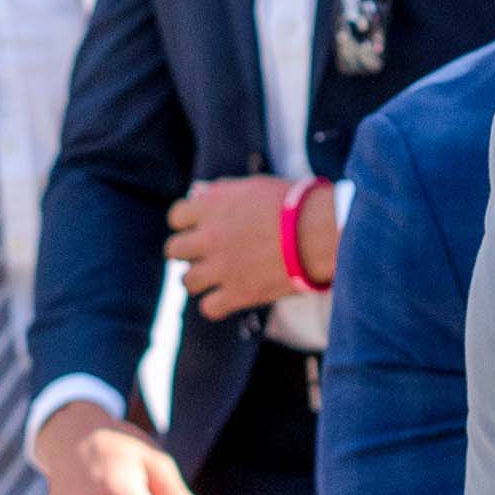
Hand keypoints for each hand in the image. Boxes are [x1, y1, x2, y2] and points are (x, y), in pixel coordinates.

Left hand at [166, 173, 329, 317]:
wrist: (320, 233)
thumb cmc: (295, 203)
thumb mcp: (255, 186)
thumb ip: (222, 190)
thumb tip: (198, 193)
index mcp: (211, 207)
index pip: (176, 216)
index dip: (187, 222)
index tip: (200, 227)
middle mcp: (209, 237)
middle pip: (173, 250)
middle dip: (187, 252)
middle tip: (205, 254)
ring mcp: (221, 268)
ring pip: (187, 281)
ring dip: (199, 279)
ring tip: (216, 277)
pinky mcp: (237, 294)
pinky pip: (209, 308)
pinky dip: (217, 305)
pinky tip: (229, 297)